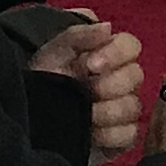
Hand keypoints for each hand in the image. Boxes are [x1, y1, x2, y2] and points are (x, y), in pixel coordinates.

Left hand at [29, 15, 150, 161]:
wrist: (28, 119)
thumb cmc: (41, 79)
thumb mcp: (53, 52)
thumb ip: (78, 36)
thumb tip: (108, 27)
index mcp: (107, 55)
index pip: (131, 46)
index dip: (116, 54)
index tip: (91, 65)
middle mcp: (120, 80)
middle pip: (136, 76)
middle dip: (110, 84)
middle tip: (87, 91)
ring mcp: (122, 109)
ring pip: (133, 106)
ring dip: (108, 111)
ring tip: (85, 114)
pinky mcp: (119, 138)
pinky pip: (129, 134)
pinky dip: (111, 134)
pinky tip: (92, 133)